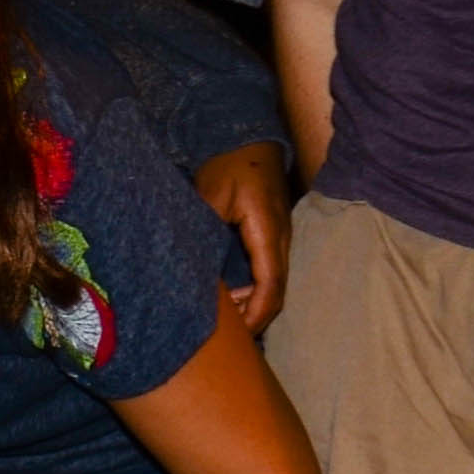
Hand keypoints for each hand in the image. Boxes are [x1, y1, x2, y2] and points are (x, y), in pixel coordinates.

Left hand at [192, 143, 291, 333]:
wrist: (247, 139)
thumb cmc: (228, 165)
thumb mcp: (210, 197)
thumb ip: (204, 234)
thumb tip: (192, 271)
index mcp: (268, 230)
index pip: (271, 283)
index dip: (257, 313)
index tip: (239, 334)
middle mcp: (281, 238)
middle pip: (277, 291)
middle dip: (256, 316)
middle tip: (226, 333)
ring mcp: (281, 237)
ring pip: (275, 283)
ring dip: (254, 304)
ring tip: (226, 318)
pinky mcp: (273, 236)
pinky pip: (270, 271)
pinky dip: (255, 289)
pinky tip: (234, 296)